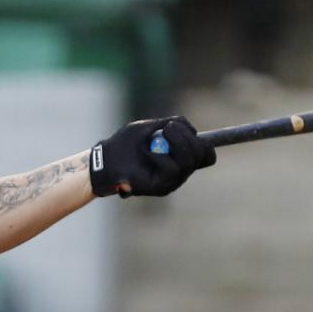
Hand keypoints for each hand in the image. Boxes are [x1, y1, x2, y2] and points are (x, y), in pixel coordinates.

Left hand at [89, 116, 215, 198]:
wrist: (105, 159)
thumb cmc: (124, 143)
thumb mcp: (149, 127)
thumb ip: (171, 124)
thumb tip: (189, 127)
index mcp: (180, 157)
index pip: (207, 155)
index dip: (205, 143)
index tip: (191, 133)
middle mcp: (180, 171)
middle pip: (201, 155)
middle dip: (187, 137)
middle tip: (168, 128)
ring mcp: (171, 181)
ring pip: (189, 162)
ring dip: (176, 143)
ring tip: (159, 136)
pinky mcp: (160, 187)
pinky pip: (172, 169)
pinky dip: (160, 156)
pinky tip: (147, 152)